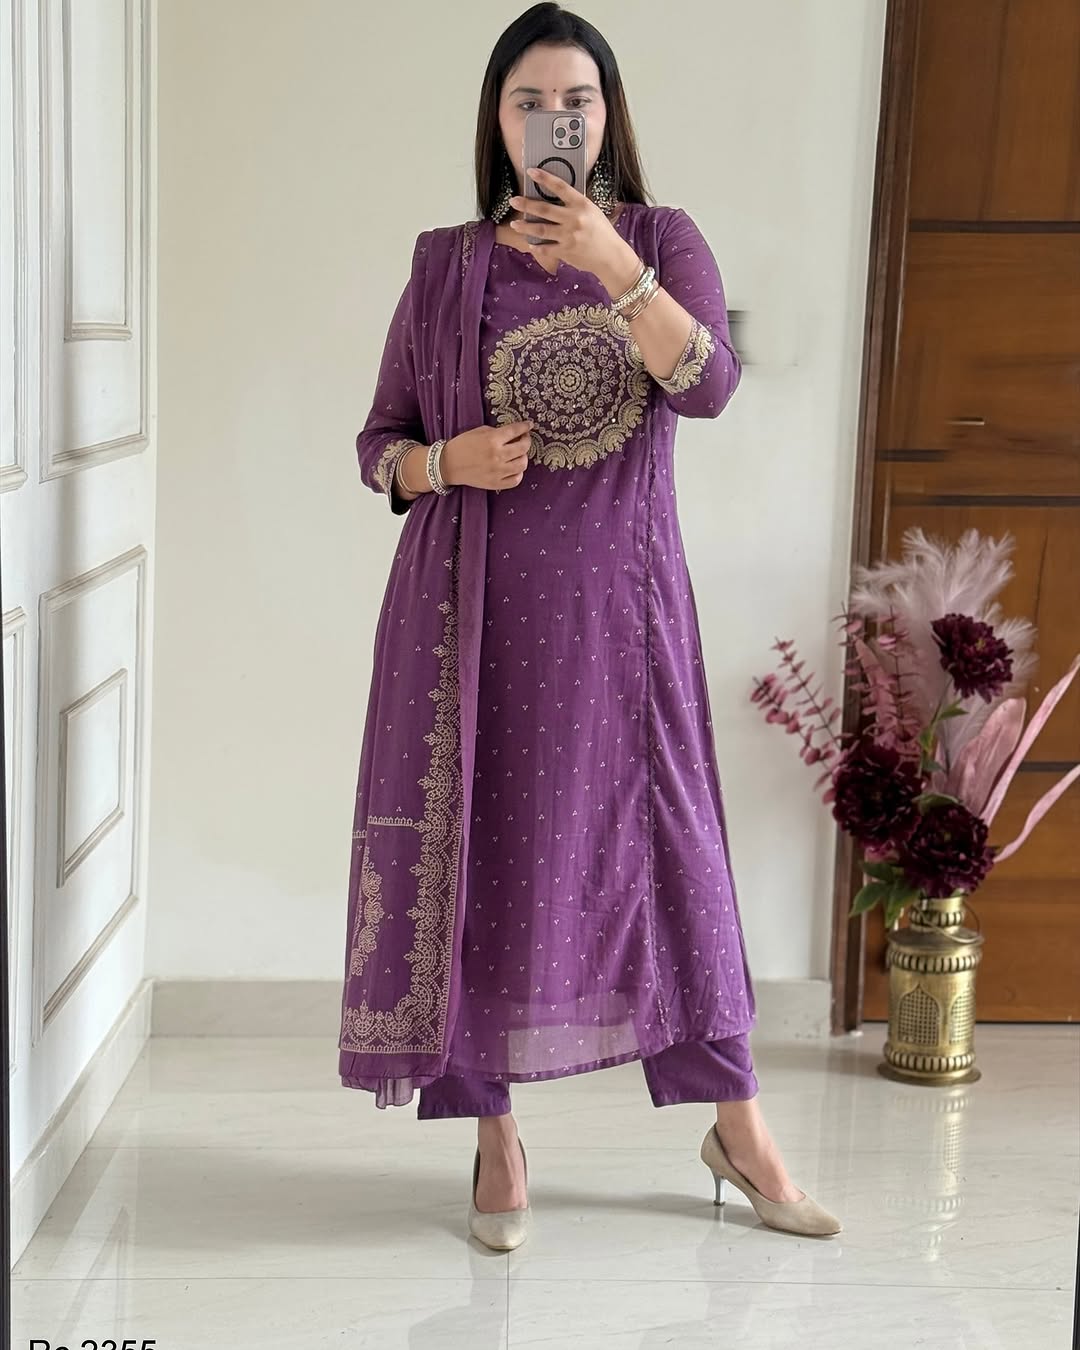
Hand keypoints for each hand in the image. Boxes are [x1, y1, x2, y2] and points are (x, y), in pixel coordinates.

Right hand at [441, 420, 533, 490]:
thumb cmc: (462, 445)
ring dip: (523, 457)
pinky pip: (516, 480)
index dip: (525, 426)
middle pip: (523, 447)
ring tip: (518, 454)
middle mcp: (497, 456)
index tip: (529, 425)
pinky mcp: (496, 484)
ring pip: (522, 464)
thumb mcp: (479, 431)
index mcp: (492, 440)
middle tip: (524, 438)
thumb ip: (497, 432)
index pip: (516, 430)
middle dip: (526, 440)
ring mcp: (498, 472)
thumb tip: (513, 433)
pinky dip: (518, 473)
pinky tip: (514, 468)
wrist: (449, 464)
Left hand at [509, 167, 640, 294]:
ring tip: (514, 224)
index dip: (544, 178)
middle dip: (526, 204)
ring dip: (525, 227)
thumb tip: (554, 198)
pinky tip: (529, 243)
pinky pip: (546, 248)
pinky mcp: (566, 251)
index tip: (531, 171)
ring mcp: (569, 236)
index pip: (560, 187)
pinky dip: (536, 246)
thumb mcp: (592, 212)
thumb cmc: (602, 232)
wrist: (611, 256)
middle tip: (514, 200)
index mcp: (582, 205)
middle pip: (544, 209)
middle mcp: (574, 219)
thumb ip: (575, 205)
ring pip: (541, 229)